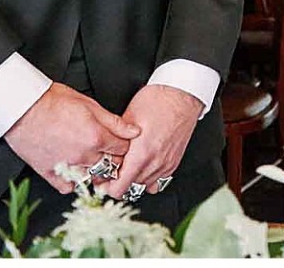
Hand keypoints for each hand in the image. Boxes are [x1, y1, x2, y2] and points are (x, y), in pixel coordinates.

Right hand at [3, 83, 140, 194]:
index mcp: (96, 137)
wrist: (22, 108)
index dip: (126, 145)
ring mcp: (67, 167)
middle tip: (111, 153)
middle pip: (112, 166)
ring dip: (97, 172)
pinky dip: (74, 181)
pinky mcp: (49, 173)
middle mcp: (84, 156)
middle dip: (115, 160)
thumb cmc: (53, 101)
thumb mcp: (90, 105)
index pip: (124, 150)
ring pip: (92, 179)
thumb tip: (134, 131)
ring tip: (94, 161)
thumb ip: (114, 122)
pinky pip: (68, 187)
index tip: (122, 143)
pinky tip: (75, 170)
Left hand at [99, 85, 199, 201]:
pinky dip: (149, 177)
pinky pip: (158, 181)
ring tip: (128, 166)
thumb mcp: (127, 119)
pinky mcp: (174, 161)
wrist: (182, 94)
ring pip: (143, 186)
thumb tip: (104, 155)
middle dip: (118, 181)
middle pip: (130, 189)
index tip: (102, 178)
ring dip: (133, 179)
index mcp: (141, 155)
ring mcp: (166, 164)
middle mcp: (155, 163)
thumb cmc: (157, 101)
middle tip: (112, 170)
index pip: (119, 188)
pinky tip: (143, 166)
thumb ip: (115, 142)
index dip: (106, 185)